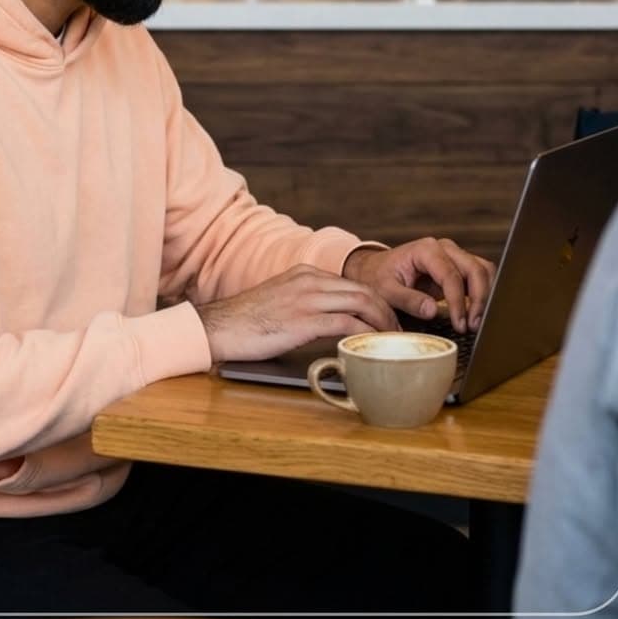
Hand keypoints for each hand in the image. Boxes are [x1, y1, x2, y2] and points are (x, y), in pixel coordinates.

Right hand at [195, 264, 397, 362]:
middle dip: (387, 311)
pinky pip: (346, 323)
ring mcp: (307, 299)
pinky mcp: (303, 320)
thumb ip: (306, 303)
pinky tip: (371, 345)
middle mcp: (309, 281)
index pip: (353, 284)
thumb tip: (331, 321)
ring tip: (392, 340)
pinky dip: (365, 333)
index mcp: (305, 274)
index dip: (376, 302)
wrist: (219, 327)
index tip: (386, 320)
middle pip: (364, 291)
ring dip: (383, 322)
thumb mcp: (281, 300)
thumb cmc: (247, 320)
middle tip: (397, 332)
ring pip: (361, 303)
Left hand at [343, 240, 495, 332]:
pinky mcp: (457, 267)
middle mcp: (444, 248)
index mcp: (426, 250)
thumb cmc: (378, 277)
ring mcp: (453, 255)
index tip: (460, 324)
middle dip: (479, 299)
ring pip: (483, 270)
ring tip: (476, 322)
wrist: (374, 269)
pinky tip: (477, 313)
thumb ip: (408, 300)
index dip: (458, 302)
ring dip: (485, 296)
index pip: (451, 275)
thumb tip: (432, 310)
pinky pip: (479, 276)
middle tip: (473, 326)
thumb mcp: (385, 290)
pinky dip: (483, 293)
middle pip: (475, 269)